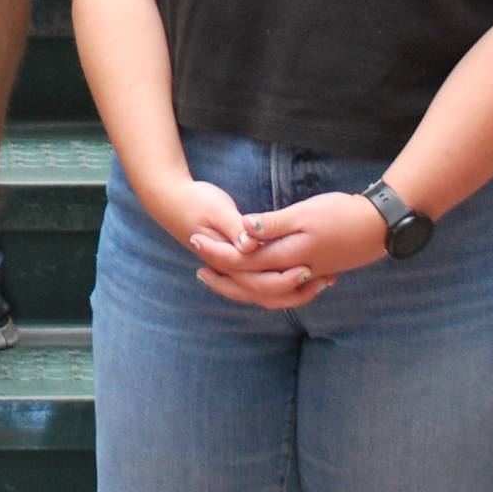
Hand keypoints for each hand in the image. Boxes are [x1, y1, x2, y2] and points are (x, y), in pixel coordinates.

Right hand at [149, 174, 323, 308]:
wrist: (169, 199)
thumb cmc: (194, 200)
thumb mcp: (216, 208)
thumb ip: (234, 227)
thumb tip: (250, 244)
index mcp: (226, 257)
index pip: (256, 280)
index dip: (284, 278)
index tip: (308, 270)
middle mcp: (228, 268)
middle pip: (264, 292)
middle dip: (294, 290)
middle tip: (323, 279)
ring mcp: (230, 266)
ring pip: (262, 292)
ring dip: (290, 291)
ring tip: (319, 281)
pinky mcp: (233, 259)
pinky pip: (259, 281)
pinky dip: (279, 281)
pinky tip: (298, 274)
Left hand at [193, 192, 387, 308]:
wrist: (379, 226)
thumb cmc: (341, 213)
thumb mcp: (305, 214)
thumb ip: (273, 225)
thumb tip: (243, 231)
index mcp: (288, 256)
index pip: (243, 261)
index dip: (217, 252)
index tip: (195, 240)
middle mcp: (294, 272)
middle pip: (250, 283)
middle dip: (223, 276)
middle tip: (198, 266)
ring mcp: (306, 276)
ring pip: (266, 292)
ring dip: (242, 286)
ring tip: (223, 275)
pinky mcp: (315, 273)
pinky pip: (282, 290)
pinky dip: (265, 287)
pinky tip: (259, 278)